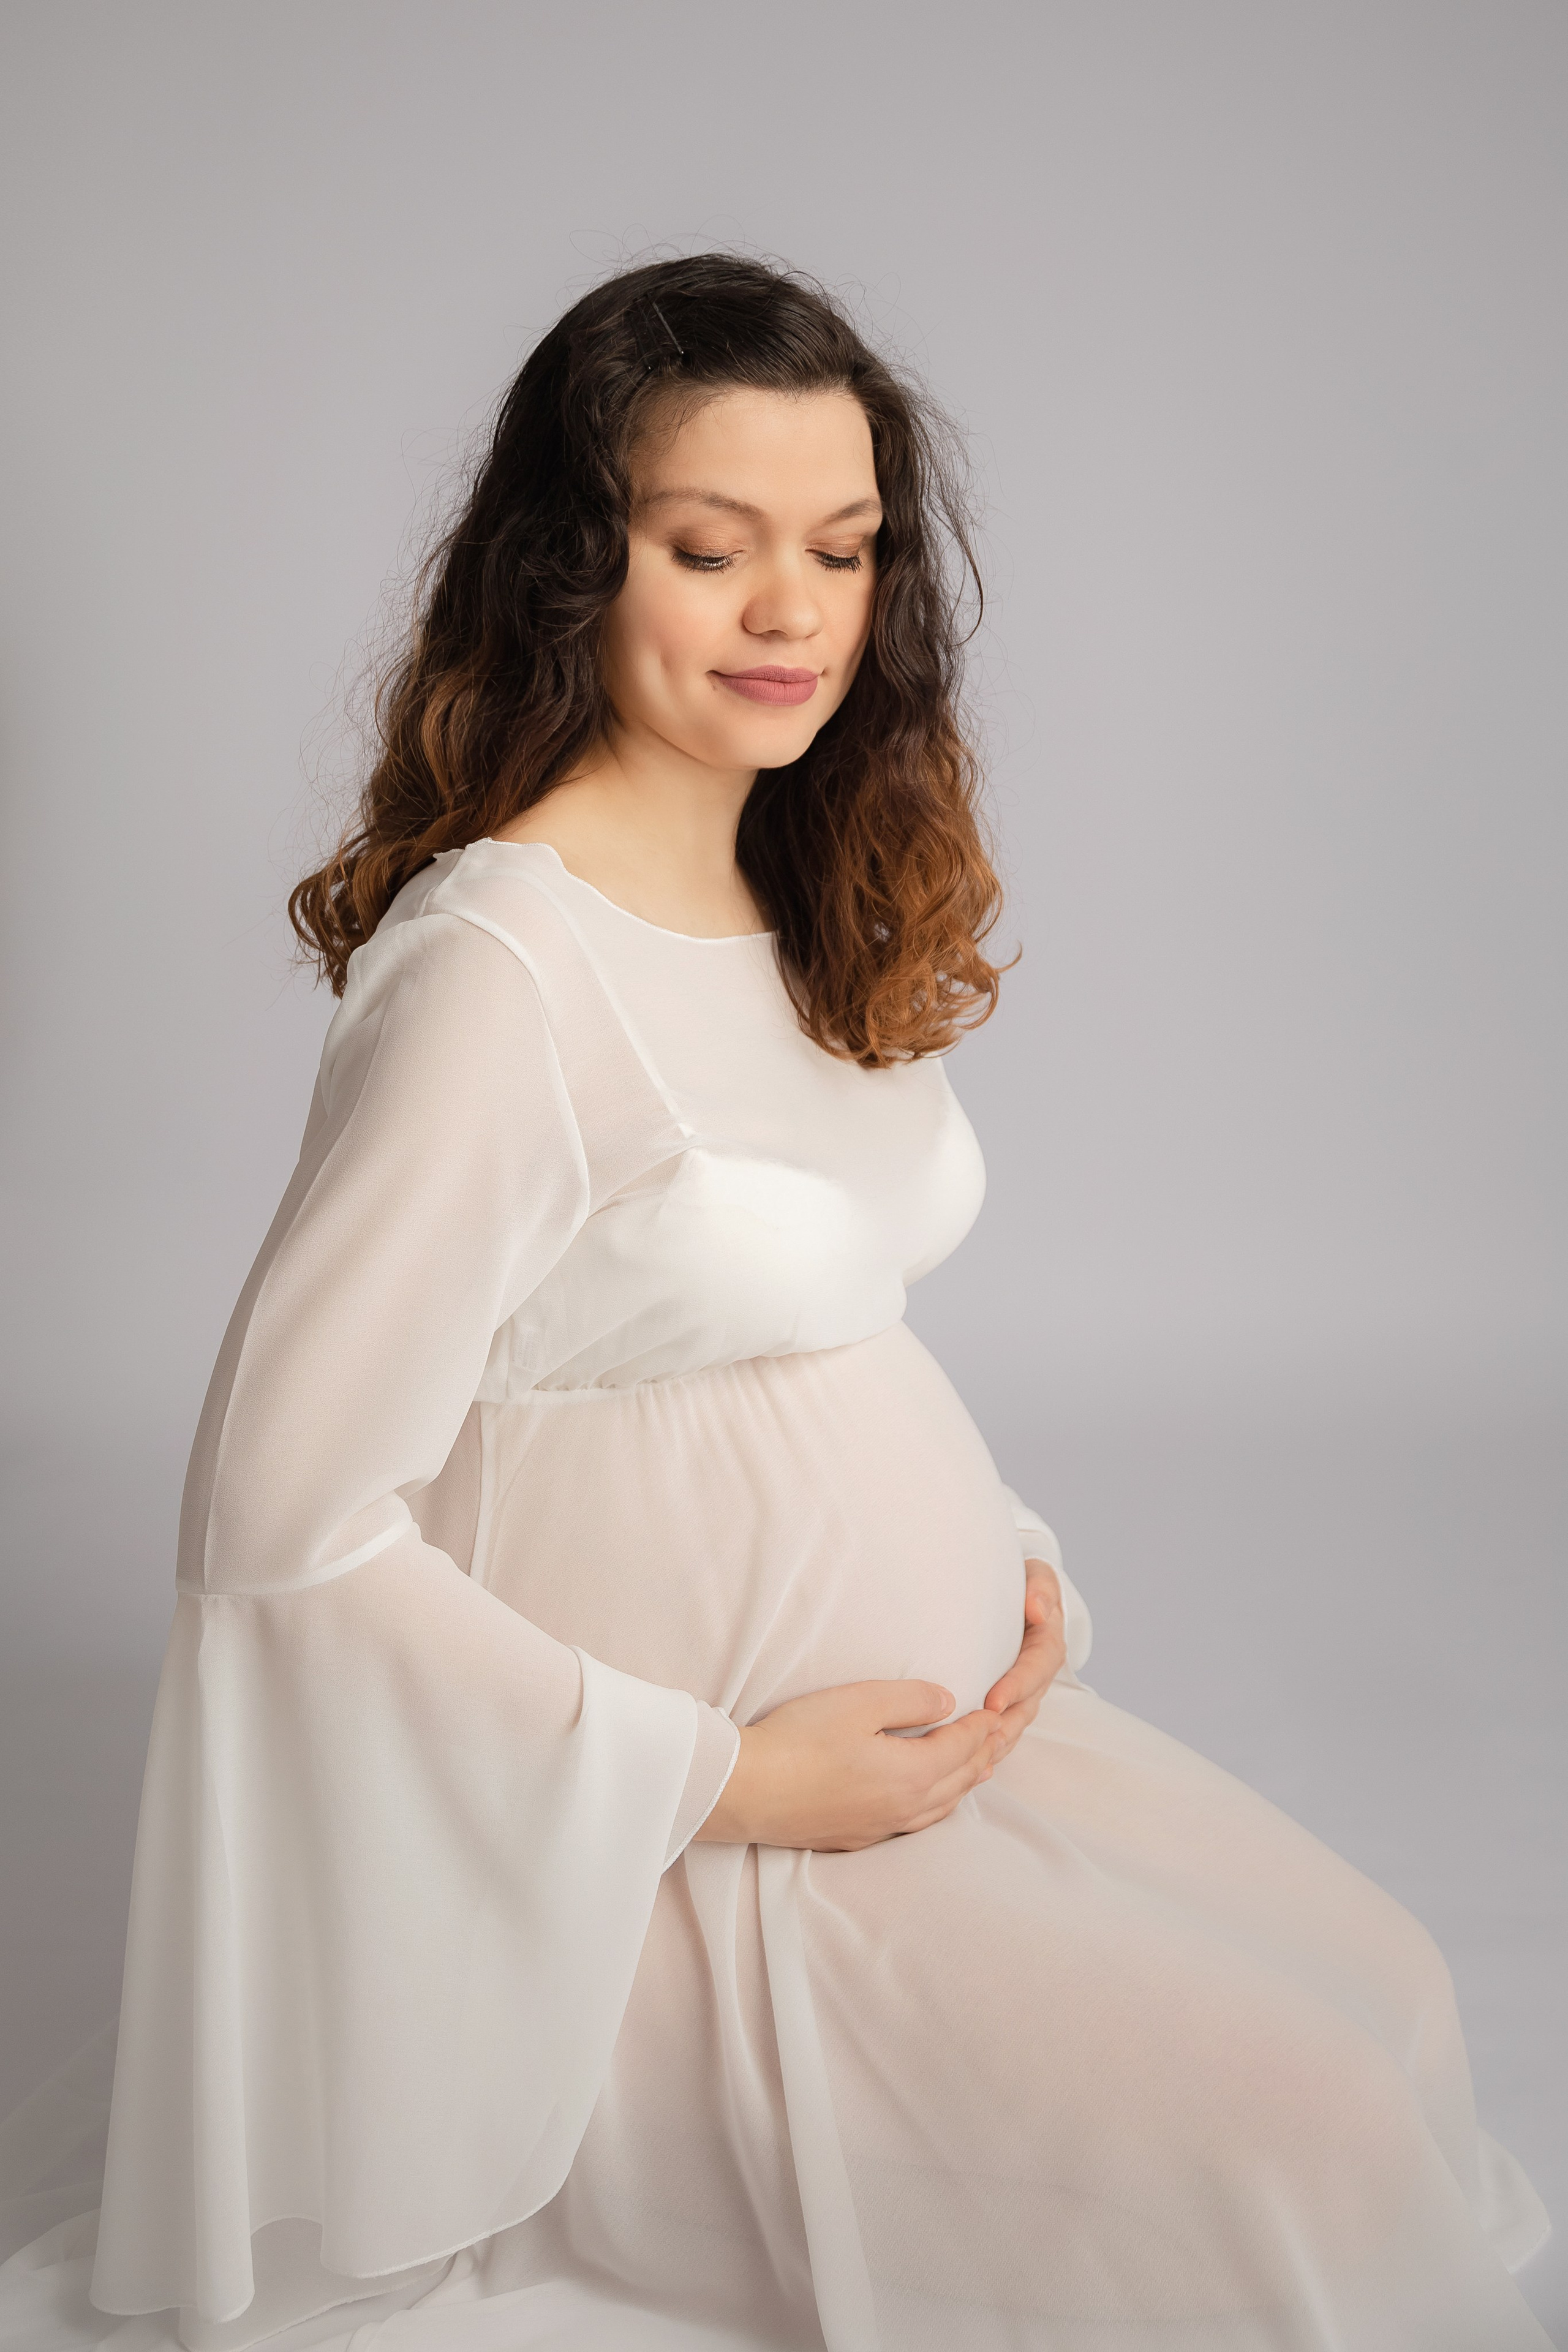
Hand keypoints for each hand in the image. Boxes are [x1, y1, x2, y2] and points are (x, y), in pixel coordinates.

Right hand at [693, 1679, 1006, 1852]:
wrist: (747, 1790)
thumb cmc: (799, 1740)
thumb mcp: (858, 1703)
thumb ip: (910, 1699)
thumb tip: (948, 1702)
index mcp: (912, 1775)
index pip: (963, 1747)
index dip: (983, 1725)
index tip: (998, 1708)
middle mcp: (904, 1809)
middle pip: (960, 1780)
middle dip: (984, 1754)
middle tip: (1001, 1734)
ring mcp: (880, 1827)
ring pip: (942, 1807)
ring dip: (965, 1783)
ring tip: (980, 1766)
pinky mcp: (857, 1837)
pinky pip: (916, 1823)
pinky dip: (937, 1805)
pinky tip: (930, 1798)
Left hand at [981, 1556, 1066, 1764]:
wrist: (1022, 1597)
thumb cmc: (1026, 1584)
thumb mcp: (1037, 1575)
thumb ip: (1041, 1589)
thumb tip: (1038, 1610)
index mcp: (1046, 1645)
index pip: (1035, 1670)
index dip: (1016, 1687)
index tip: (993, 1701)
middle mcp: (1038, 1675)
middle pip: (1025, 1707)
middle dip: (1002, 1725)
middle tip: (975, 1737)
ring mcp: (1025, 1694)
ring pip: (1014, 1725)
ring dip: (995, 1743)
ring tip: (969, 1757)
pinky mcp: (1009, 1704)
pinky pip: (1003, 1731)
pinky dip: (990, 1750)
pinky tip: (970, 1766)